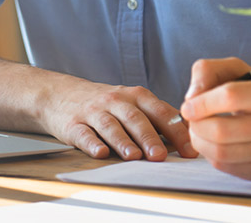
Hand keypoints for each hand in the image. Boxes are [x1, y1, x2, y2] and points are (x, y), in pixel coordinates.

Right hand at [38, 73, 197, 161]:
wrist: (59, 94)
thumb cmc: (105, 104)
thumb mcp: (132, 102)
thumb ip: (158, 117)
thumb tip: (192, 139)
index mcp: (135, 96)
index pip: (160, 111)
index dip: (176, 131)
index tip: (189, 151)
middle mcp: (115, 101)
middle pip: (134, 118)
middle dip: (148, 137)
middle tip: (160, 156)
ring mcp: (93, 112)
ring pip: (110, 125)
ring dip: (122, 141)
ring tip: (133, 156)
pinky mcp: (73, 124)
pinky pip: (83, 134)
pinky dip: (92, 143)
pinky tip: (100, 153)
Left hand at [179, 57, 250, 181]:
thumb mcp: (238, 71)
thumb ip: (208, 71)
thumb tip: (190, 98)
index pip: (229, 96)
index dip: (201, 102)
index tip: (187, 106)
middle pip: (219, 130)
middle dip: (195, 125)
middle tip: (192, 119)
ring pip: (219, 152)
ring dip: (199, 140)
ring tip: (200, 130)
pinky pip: (224, 166)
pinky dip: (210, 153)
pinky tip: (214, 143)